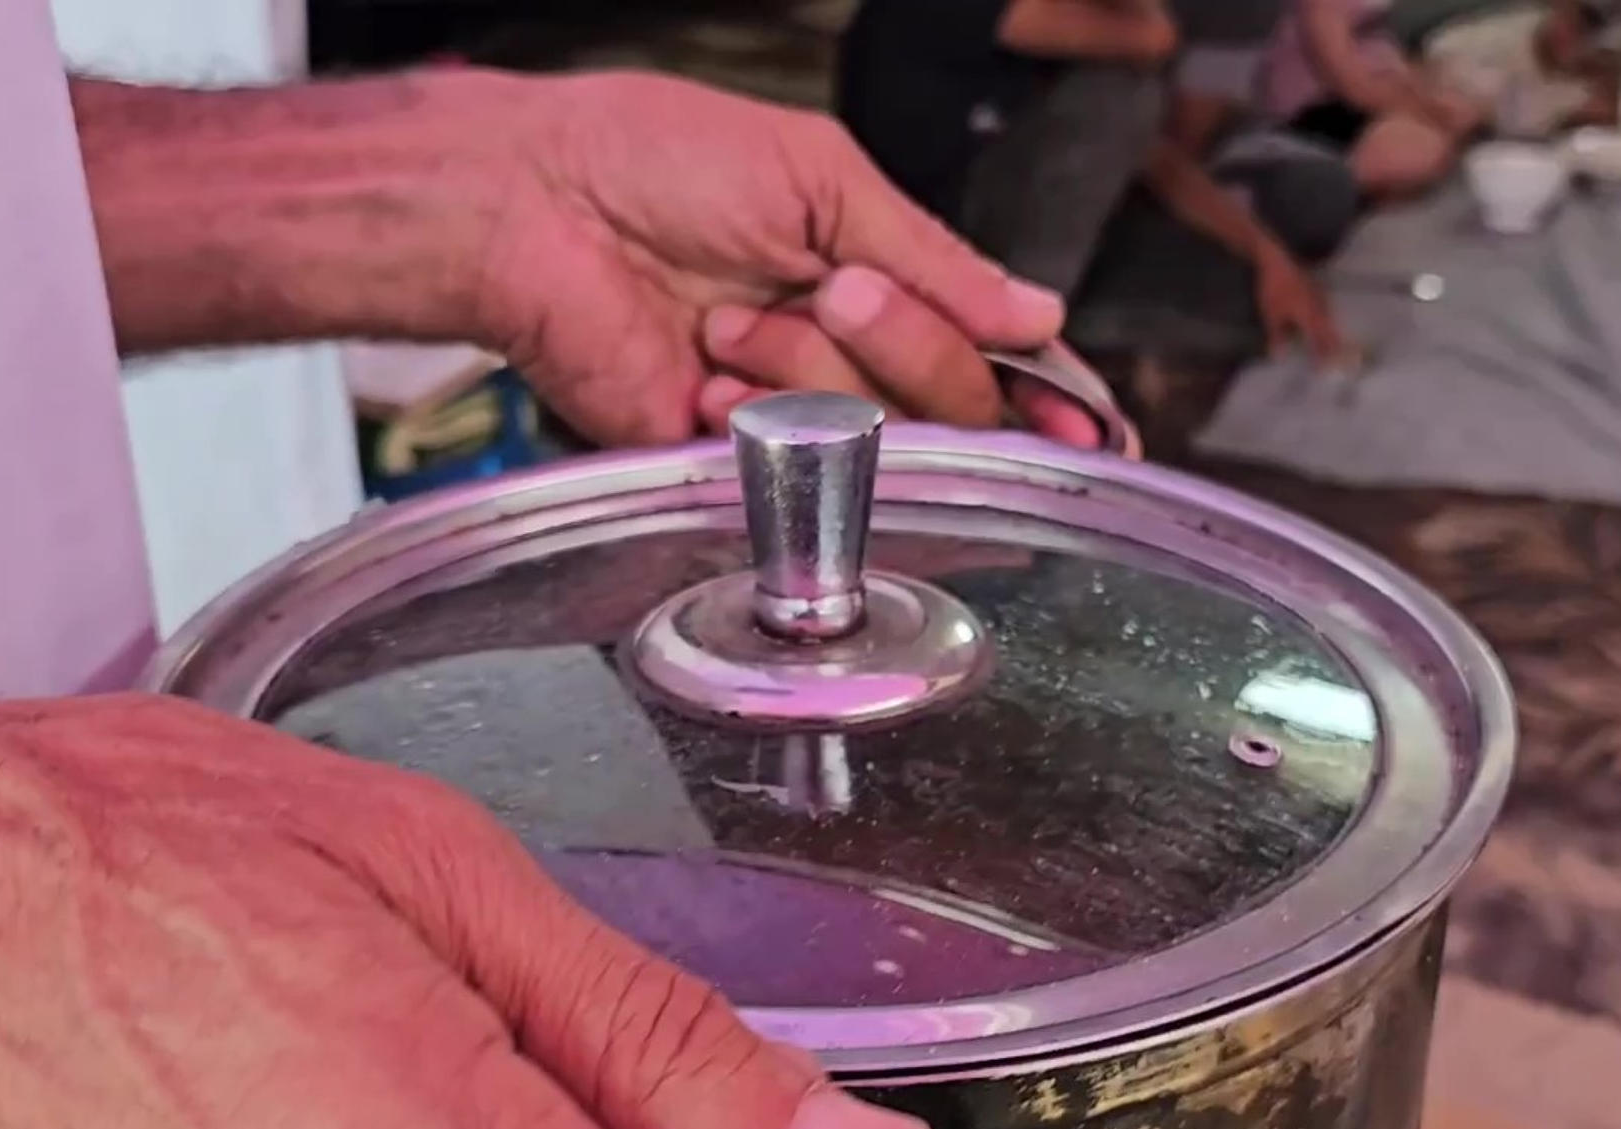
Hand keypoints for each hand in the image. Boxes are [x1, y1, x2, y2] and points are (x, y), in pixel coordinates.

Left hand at [436, 67, 1075, 448]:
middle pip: (964, 405)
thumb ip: (934, 257)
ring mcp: (805, 424)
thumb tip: (1037, 316)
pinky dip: (758, 412)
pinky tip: (706, 376)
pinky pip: (811, 473)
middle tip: (829, 288)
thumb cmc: (648, 161)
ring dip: (810, 363)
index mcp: (883, 282)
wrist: (535, 211)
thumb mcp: (817, 177)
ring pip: (891, 439)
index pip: (997, 360)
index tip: (1085, 427)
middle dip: (905, 342)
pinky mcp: (750, 474)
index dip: (1050, 399)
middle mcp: (854, 363)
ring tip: (729, 320)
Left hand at [1247, 236, 1359, 372]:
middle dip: (1336, 349)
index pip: (1319, 343)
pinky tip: (1327, 324)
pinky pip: (1327, 310)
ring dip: (1334, 335)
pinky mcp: (1317, 289)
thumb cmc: (1273, 288)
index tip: (1324, 372)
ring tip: (1339, 348)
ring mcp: (1319, 298)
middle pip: (1330, 333)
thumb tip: (1278, 358)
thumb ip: (1277, 337)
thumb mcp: (1271, 315)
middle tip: (1344, 364)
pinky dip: (1328, 321)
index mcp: (1308, 317)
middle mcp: (1318, 309)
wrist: (1275, 258)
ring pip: (1331, 321)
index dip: (1322, 358)